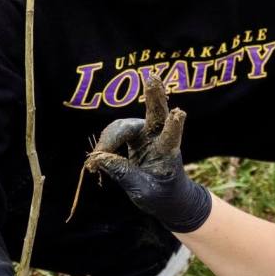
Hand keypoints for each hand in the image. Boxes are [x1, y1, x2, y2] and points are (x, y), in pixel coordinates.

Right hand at [84, 73, 210, 232]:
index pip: (171, 137)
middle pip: (155, 113)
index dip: (173, 125)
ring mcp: (145, 135)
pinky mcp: (134, 138)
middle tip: (152, 77)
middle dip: (153, 96)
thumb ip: (122, 173)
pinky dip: (105, 142)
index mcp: (167, 152)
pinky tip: (97, 156)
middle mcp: (157, 138)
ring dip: (108, 139)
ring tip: (96, 160)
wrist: (168, 198)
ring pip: (124, 125)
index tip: (179, 113)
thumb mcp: (142, 190)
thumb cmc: (161, 195)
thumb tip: (99, 158)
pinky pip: (115, 132)